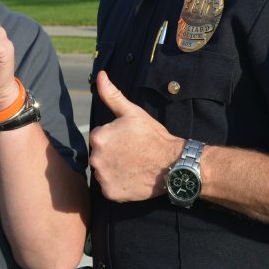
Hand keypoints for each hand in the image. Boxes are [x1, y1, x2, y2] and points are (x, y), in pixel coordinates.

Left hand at [88, 71, 182, 201]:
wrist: (173, 164)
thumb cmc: (153, 136)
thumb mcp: (132, 112)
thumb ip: (112, 95)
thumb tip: (100, 75)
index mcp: (98, 137)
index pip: (100, 137)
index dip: (115, 138)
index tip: (130, 140)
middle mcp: (96, 158)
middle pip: (100, 155)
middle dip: (112, 154)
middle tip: (133, 153)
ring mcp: (103, 177)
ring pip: (103, 171)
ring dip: (114, 169)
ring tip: (133, 165)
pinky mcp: (111, 193)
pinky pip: (109, 188)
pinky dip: (118, 184)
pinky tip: (132, 177)